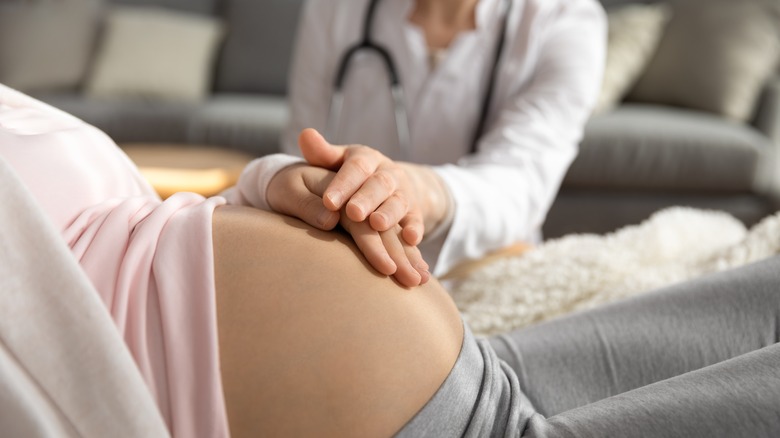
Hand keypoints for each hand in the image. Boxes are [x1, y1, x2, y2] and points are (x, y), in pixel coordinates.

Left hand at [267, 163, 429, 286]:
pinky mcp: (414, 211)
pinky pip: (416, 219)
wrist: (388, 185)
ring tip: (377, 224)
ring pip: (399, 201)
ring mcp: (403, 192)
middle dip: (367, 198)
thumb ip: (321, 153)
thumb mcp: (337, 162)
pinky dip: (415, 228)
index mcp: (366, 158)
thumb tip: (305, 134)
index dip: (343, 183)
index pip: (356, 167)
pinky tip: (411, 240)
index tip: (328, 201)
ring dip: (389, 213)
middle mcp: (388, 173)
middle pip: (380, 183)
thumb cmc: (350, 177)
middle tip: (353, 213)